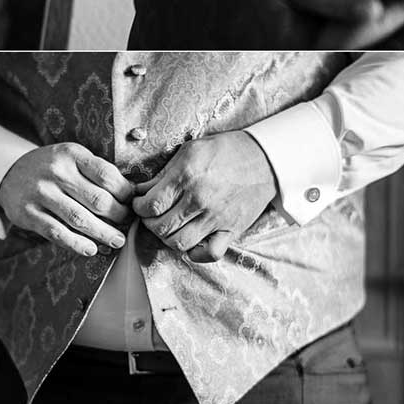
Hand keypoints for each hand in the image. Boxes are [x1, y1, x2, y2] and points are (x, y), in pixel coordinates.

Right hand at [0, 142, 133, 256]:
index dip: (124, 191)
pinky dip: (77, 244)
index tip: (133, 201)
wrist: (10, 172)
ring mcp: (41, 194)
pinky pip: (57, 233)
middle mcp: (56, 173)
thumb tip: (130, 192)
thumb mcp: (73, 157)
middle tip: (128, 222)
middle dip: (118, 214)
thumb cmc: (53, 166)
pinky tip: (92, 249)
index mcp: (72, 154)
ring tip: (117, 240)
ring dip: (103, 233)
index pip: (106, 175)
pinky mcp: (28, 215)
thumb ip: (96, 170)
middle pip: (96, 199)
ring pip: (79, 219)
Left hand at [132, 132, 276, 261]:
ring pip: (179, 243)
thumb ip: (165, 172)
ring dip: (168, 238)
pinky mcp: (231, 229)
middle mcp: (200, 198)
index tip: (141, 204)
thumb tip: (142, 191)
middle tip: (153, 215)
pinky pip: (209, 253)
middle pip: (160, 227)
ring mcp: (216, 217)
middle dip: (150, 223)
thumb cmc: (226, 150)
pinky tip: (192, 242)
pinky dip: (196, 253)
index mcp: (187, 175)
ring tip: (170, 226)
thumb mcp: (191, 150)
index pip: (150, 205)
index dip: (139, 207)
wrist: (265, 157)